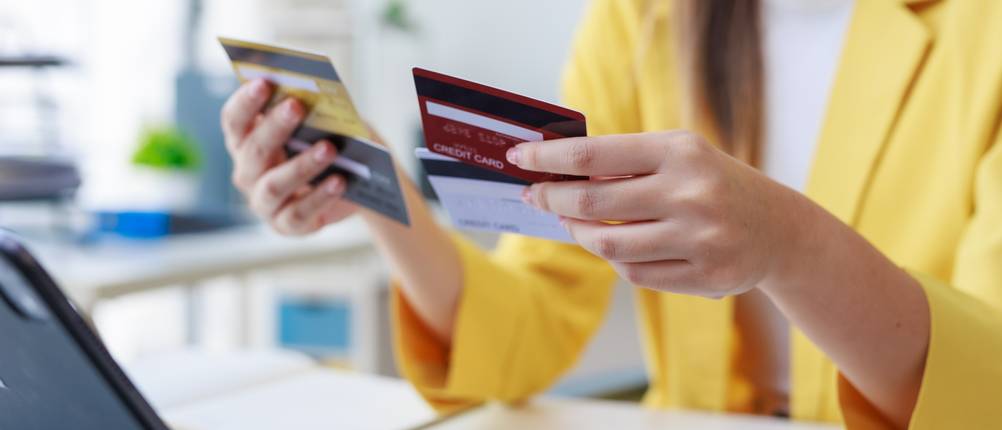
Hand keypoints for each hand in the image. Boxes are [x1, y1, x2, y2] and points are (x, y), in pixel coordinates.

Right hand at [221, 79, 356, 235]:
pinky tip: (339, 181)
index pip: (234, 121)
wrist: (352, 185)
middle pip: (253, 150)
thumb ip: (314, 112)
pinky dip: (320, 196)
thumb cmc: (328, 144)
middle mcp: (247, 173)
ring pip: (273, 185)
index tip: (264, 82)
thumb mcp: (323, 125)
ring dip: (301, 165)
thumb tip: (320, 98)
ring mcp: (263, 202)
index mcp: (246, 142)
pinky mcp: (285, 225)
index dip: (245, 102)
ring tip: (328, 148)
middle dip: (274, 127)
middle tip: (297, 106)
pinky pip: (298, 213)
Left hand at [507, 131, 804, 297]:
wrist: (779, 228)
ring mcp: (698, 238)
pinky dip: (613, 258)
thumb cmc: (712, 183)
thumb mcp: (678, 156)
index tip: (517, 158)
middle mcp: (689, 194)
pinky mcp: (704, 276)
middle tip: (535, 194)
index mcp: (679, 152)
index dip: (548, 158)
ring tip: (568, 221)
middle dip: (552, 199)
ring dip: (577, 233)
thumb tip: (555, 172)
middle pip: (592, 203)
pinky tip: (609, 243)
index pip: (594, 155)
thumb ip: (623, 163)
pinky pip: (634, 273)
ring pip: (607, 245)